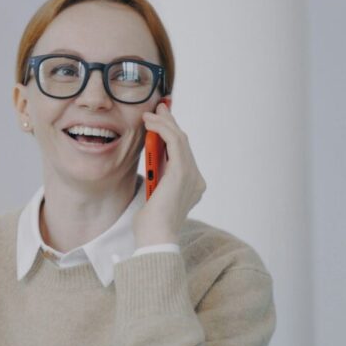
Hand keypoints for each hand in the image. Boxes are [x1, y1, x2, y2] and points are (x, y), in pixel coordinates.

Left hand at [132, 101, 205, 247]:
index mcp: (191, 185)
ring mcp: (192, 175)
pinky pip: (175, 142)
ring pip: (180, 139)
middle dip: (170, 123)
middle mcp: (196, 179)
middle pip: (183, 143)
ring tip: (150, 113)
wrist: (155, 237)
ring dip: (164, 123)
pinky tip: (150, 122)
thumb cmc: (150, 223)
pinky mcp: (182, 171)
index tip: (160, 121)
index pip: (182, 153)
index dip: (172, 135)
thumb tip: (153, 159)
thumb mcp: (154, 195)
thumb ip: (158, 177)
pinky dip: (163, 129)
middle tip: (159, 108)